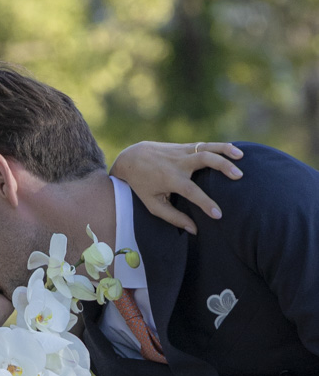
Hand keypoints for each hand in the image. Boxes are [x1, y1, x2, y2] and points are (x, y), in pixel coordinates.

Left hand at [109, 141, 243, 234]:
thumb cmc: (142, 185)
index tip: (219, 214)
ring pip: (207, 147)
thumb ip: (173, 218)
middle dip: (223, 167)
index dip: (206, 203)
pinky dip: (220, 147)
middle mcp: (178, 163)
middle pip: (204, 160)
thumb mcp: (153, 205)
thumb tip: (194, 230)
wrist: (132, 158)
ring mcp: (182, 151)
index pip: (192, 192)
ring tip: (242, 156)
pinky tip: (234, 151)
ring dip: (226, 150)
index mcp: (170, 179)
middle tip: (239, 177)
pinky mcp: (185, 146)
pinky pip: (205, 145)